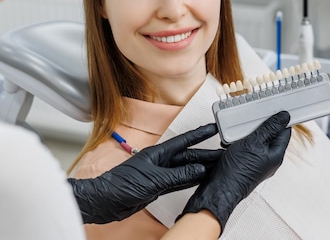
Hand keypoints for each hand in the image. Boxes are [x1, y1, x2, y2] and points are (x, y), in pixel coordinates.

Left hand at [69, 123, 221, 223]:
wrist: (106, 201)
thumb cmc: (121, 184)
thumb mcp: (154, 179)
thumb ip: (178, 175)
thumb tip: (198, 169)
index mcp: (157, 153)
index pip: (183, 141)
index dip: (199, 134)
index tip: (213, 128)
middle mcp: (159, 162)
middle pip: (187, 156)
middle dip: (205, 155)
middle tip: (224, 154)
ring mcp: (159, 174)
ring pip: (185, 170)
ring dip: (200, 168)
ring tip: (218, 166)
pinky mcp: (157, 187)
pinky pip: (179, 182)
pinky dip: (190, 180)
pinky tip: (201, 179)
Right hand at [178, 111, 291, 229]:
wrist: (220, 188)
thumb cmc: (237, 171)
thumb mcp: (253, 143)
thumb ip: (269, 128)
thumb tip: (283, 117)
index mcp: (276, 154)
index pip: (284, 131)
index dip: (280, 119)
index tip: (274, 108)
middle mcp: (268, 159)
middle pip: (269, 134)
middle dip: (259, 124)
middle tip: (251, 117)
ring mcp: (256, 161)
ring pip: (255, 140)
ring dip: (246, 132)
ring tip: (238, 130)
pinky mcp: (244, 162)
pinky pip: (245, 146)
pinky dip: (238, 140)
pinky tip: (230, 139)